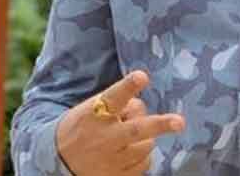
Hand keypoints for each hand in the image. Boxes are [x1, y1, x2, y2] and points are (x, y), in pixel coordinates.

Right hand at [56, 70, 184, 174]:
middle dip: (160, 125)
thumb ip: (118, 104)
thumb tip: (143, 109)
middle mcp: (104, 137)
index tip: (142, 76)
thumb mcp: (92, 108)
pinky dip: (142, 155)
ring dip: (146, 137)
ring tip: (128, 136)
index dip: (128, 86)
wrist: (60, 160)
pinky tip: (128, 151)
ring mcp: (111, 160)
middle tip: (179, 122)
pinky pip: (144, 163)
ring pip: (146, 145)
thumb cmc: (84, 125)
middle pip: (137, 129)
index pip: (114, 97)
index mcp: (96, 114)